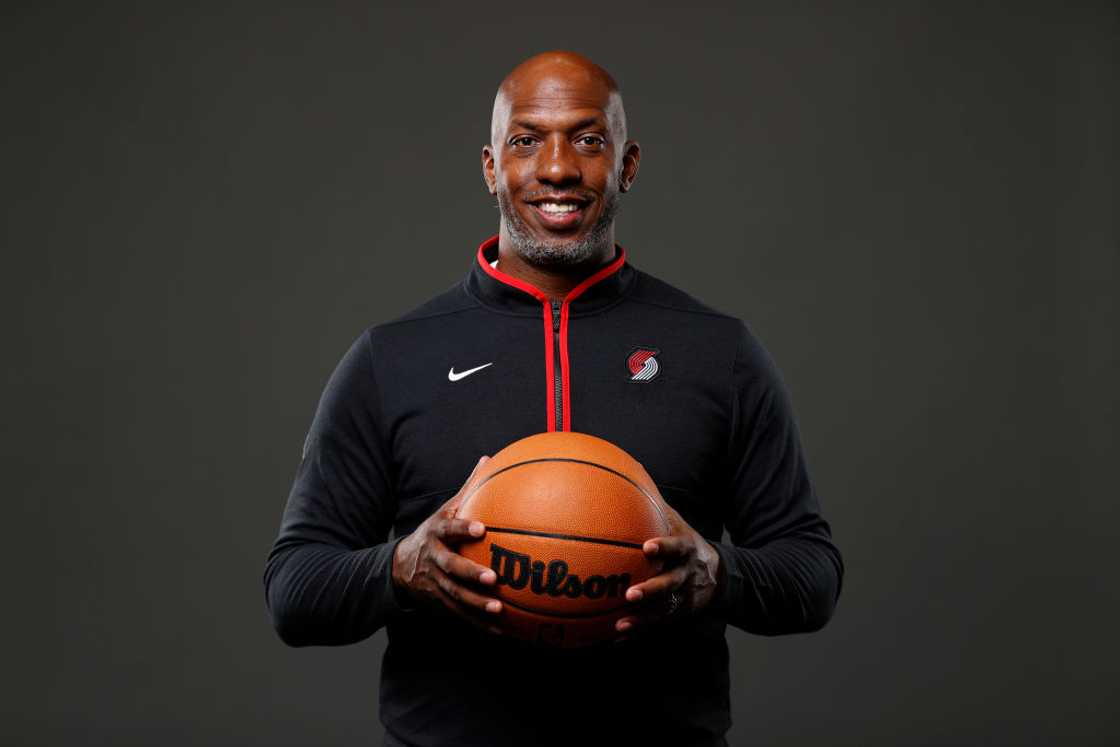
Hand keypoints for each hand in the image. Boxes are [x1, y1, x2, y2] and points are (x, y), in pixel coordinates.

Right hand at [391, 456, 503, 633]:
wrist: (400, 566)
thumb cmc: (434, 532)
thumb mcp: (445, 509)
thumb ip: (468, 488)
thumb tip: (488, 458)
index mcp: (437, 533)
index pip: (449, 529)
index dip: (463, 529)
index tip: (482, 529)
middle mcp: (434, 559)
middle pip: (451, 568)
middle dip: (471, 574)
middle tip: (493, 578)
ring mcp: (435, 583)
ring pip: (455, 596)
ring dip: (476, 605)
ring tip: (499, 610)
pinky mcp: (439, 603)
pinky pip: (460, 615)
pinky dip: (479, 624)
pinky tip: (501, 630)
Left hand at [615, 500, 720, 633]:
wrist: (720, 577)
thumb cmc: (687, 545)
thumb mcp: (680, 525)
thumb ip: (657, 508)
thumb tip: (631, 476)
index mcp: (687, 551)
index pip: (677, 547)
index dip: (664, 547)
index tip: (647, 547)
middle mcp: (686, 576)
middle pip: (670, 584)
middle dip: (651, 590)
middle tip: (630, 594)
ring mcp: (683, 598)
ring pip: (662, 610)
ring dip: (642, 618)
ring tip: (621, 623)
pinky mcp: (677, 614)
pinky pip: (655, 624)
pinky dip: (637, 629)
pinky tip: (616, 636)